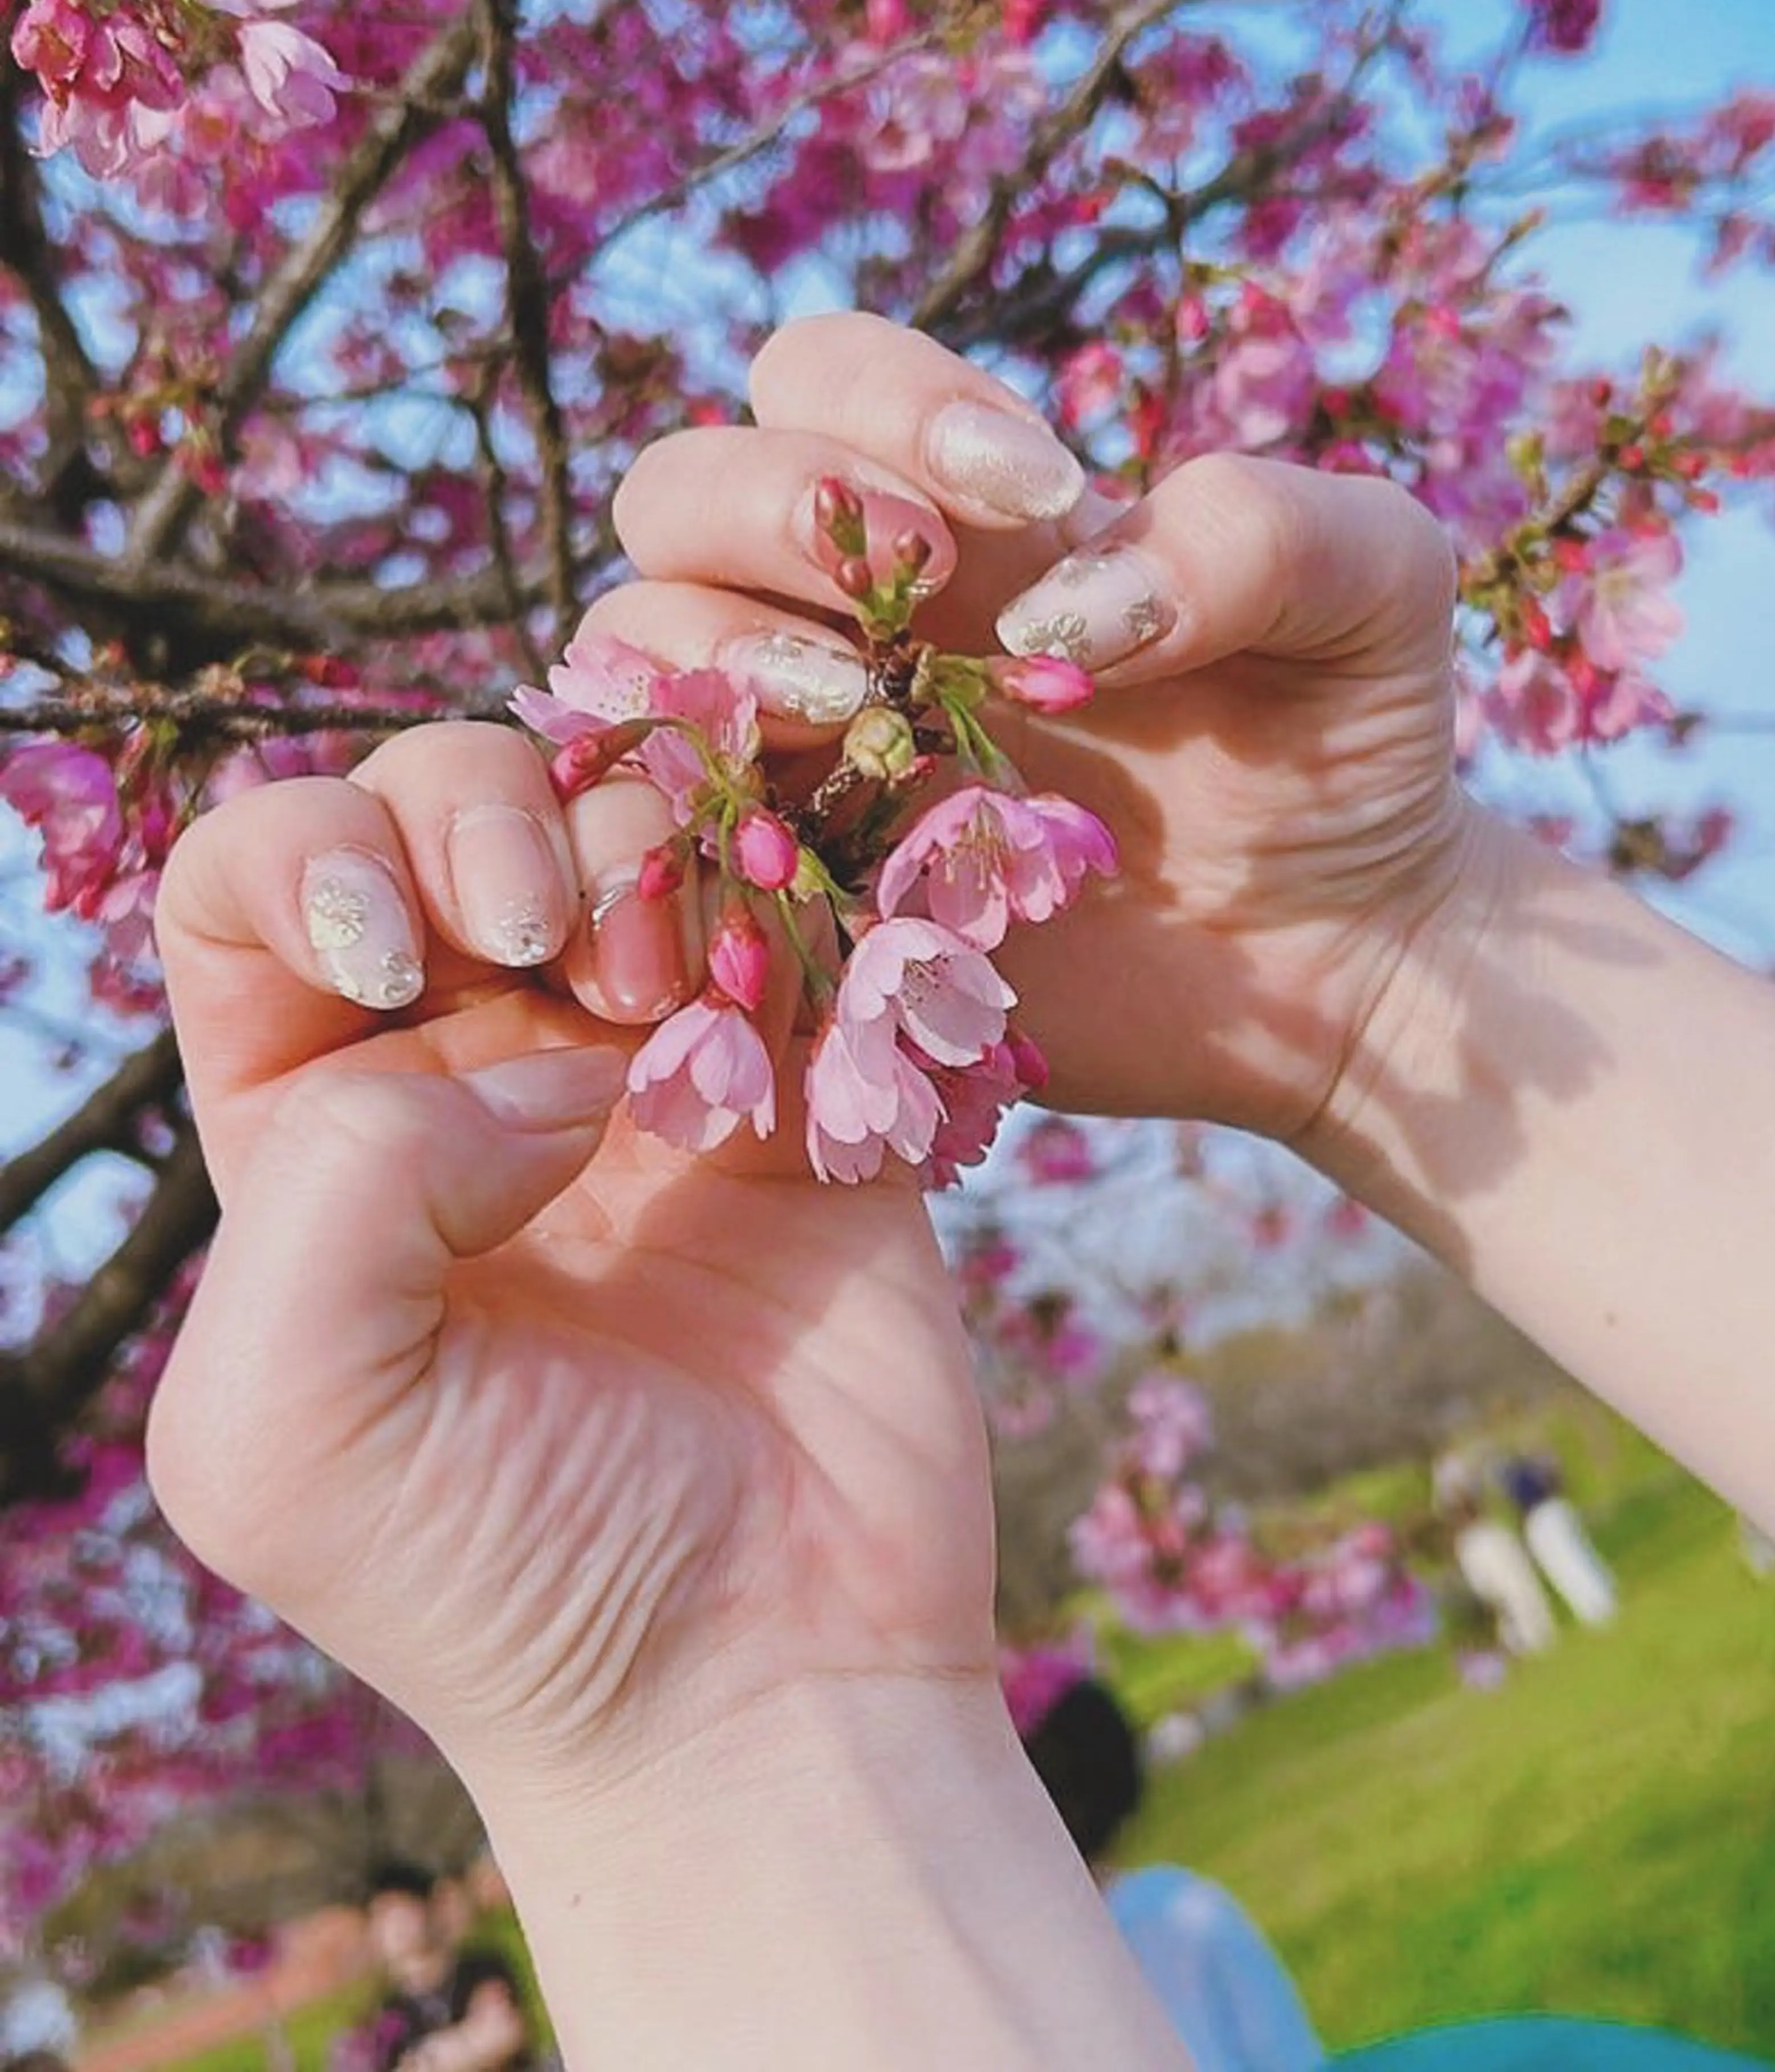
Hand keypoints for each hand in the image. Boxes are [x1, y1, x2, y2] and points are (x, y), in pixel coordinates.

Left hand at [147, 719, 996, 1796]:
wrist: (760, 1672)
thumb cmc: (497, 1576)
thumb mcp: (283, 1416)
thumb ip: (342, 1172)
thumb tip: (553, 1065)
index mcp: (312, 1131)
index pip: (261, 884)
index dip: (310, 851)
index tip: (393, 954)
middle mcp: (478, 1072)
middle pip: (448, 801)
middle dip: (491, 813)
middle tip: (548, 941)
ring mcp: (661, 1070)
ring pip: (636, 821)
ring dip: (647, 848)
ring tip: (672, 1001)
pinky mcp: (814, 1092)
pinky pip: (806, 911)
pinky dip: (794, 902)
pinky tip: (781, 1013)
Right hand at [605, 311, 1472, 1143]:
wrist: (1351, 956)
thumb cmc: (1353, 745)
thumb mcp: (1375, 587)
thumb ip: (1254, 532)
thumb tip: (1057, 611)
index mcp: (970, 524)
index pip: (822, 382)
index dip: (885, 404)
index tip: (1033, 488)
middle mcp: (861, 627)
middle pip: (681, 499)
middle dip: (759, 517)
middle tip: (900, 603)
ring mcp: (821, 770)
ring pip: (642, 663)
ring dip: (707, 666)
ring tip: (852, 723)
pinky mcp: (816, 914)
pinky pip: (673, 859)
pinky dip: (684, 840)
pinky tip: (795, 858)